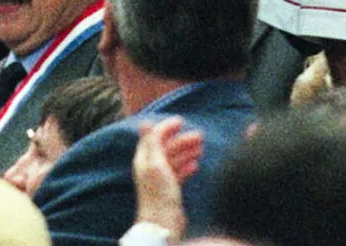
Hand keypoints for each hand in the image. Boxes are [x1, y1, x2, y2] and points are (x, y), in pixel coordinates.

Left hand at [131, 116, 204, 236]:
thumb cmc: (158, 193)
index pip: (154, 137)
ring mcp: (160, 178)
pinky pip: (178, 173)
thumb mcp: (155, 164)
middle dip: (182, 140)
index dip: (166, 128)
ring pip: (174, 160)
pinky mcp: (170, 189)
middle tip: (200, 136)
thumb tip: (145, 122)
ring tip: (201, 148)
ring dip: (187, 152)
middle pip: (167, 148)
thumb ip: (152, 143)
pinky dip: (187, 167)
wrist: (163, 222)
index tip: (181, 122)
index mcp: (144, 158)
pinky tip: (195, 165)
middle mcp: (150, 167)